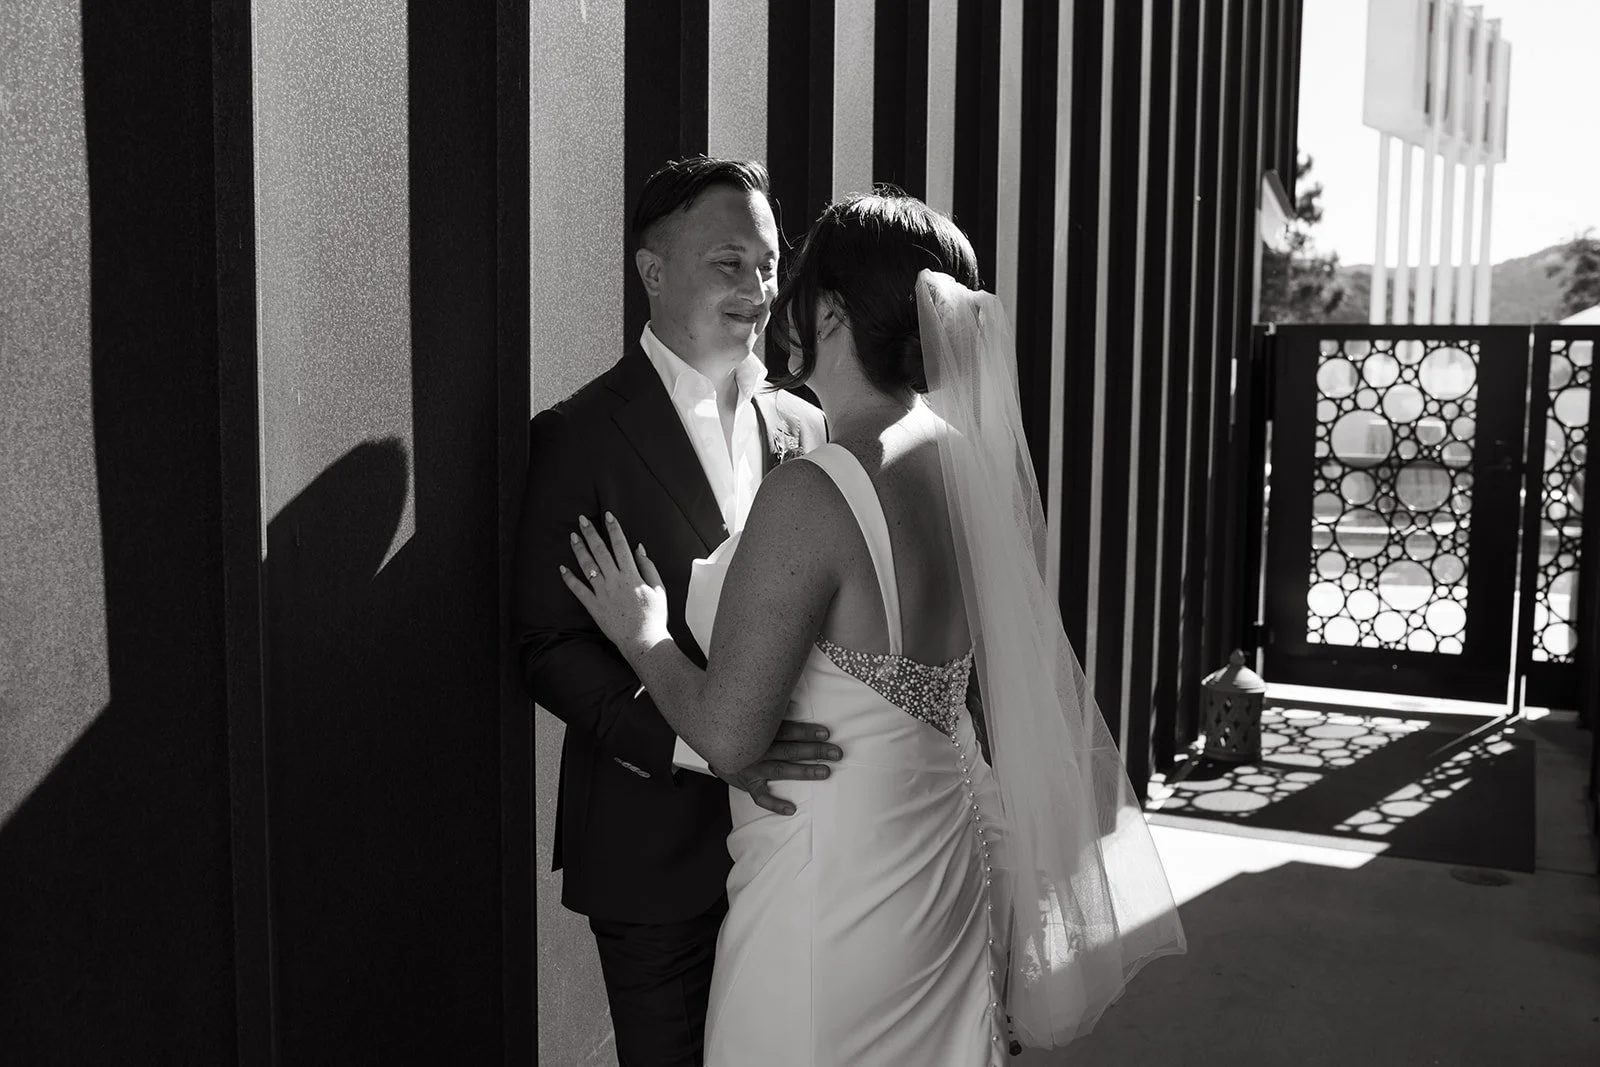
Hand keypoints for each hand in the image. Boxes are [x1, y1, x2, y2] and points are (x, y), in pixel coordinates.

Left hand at [559, 512, 668, 660]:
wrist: (643, 641)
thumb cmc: (654, 616)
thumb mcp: (659, 589)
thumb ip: (648, 567)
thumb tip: (639, 548)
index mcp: (632, 575)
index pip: (621, 545)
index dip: (614, 529)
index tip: (607, 516)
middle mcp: (615, 580)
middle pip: (600, 551)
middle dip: (591, 533)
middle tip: (582, 519)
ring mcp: (602, 593)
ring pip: (587, 566)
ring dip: (579, 550)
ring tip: (572, 536)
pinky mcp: (594, 606)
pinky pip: (578, 590)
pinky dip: (569, 578)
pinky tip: (562, 568)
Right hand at [714, 721, 841, 815]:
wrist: (713, 741)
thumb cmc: (739, 725)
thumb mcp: (752, 713)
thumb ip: (773, 710)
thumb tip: (793, 704)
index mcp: (758, 730)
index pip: (786, 730)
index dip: (806, 732)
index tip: (825, 733)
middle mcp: (755, 749)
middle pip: (788, 750)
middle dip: (813, 751)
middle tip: (835, 753)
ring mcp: (751, 768)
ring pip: (780, 770)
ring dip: (804, 771)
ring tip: (825, 772)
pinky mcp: (747, 783)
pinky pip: (760, 796)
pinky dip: (775, 804)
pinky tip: (791, 809)